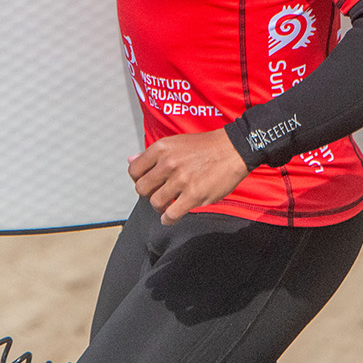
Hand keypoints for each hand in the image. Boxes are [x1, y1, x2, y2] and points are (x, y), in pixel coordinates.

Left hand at [127, 129, 248, 224]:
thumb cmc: (205, 147)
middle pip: (142, 189)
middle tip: (158, 194)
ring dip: (159, 207)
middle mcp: (168, 163)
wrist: (233, 149)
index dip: (138, 179)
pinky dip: (168, 219)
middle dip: (148, 194)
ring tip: (168, 204)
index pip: (134, 170)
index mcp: (161, 148)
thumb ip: (151, 154)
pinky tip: (171, 217)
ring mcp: (181, 180)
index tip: (147, 183)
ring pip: (155, 203)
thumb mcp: (175, 143)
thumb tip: (130, 160)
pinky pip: (171, 214)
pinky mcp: (194, 195)